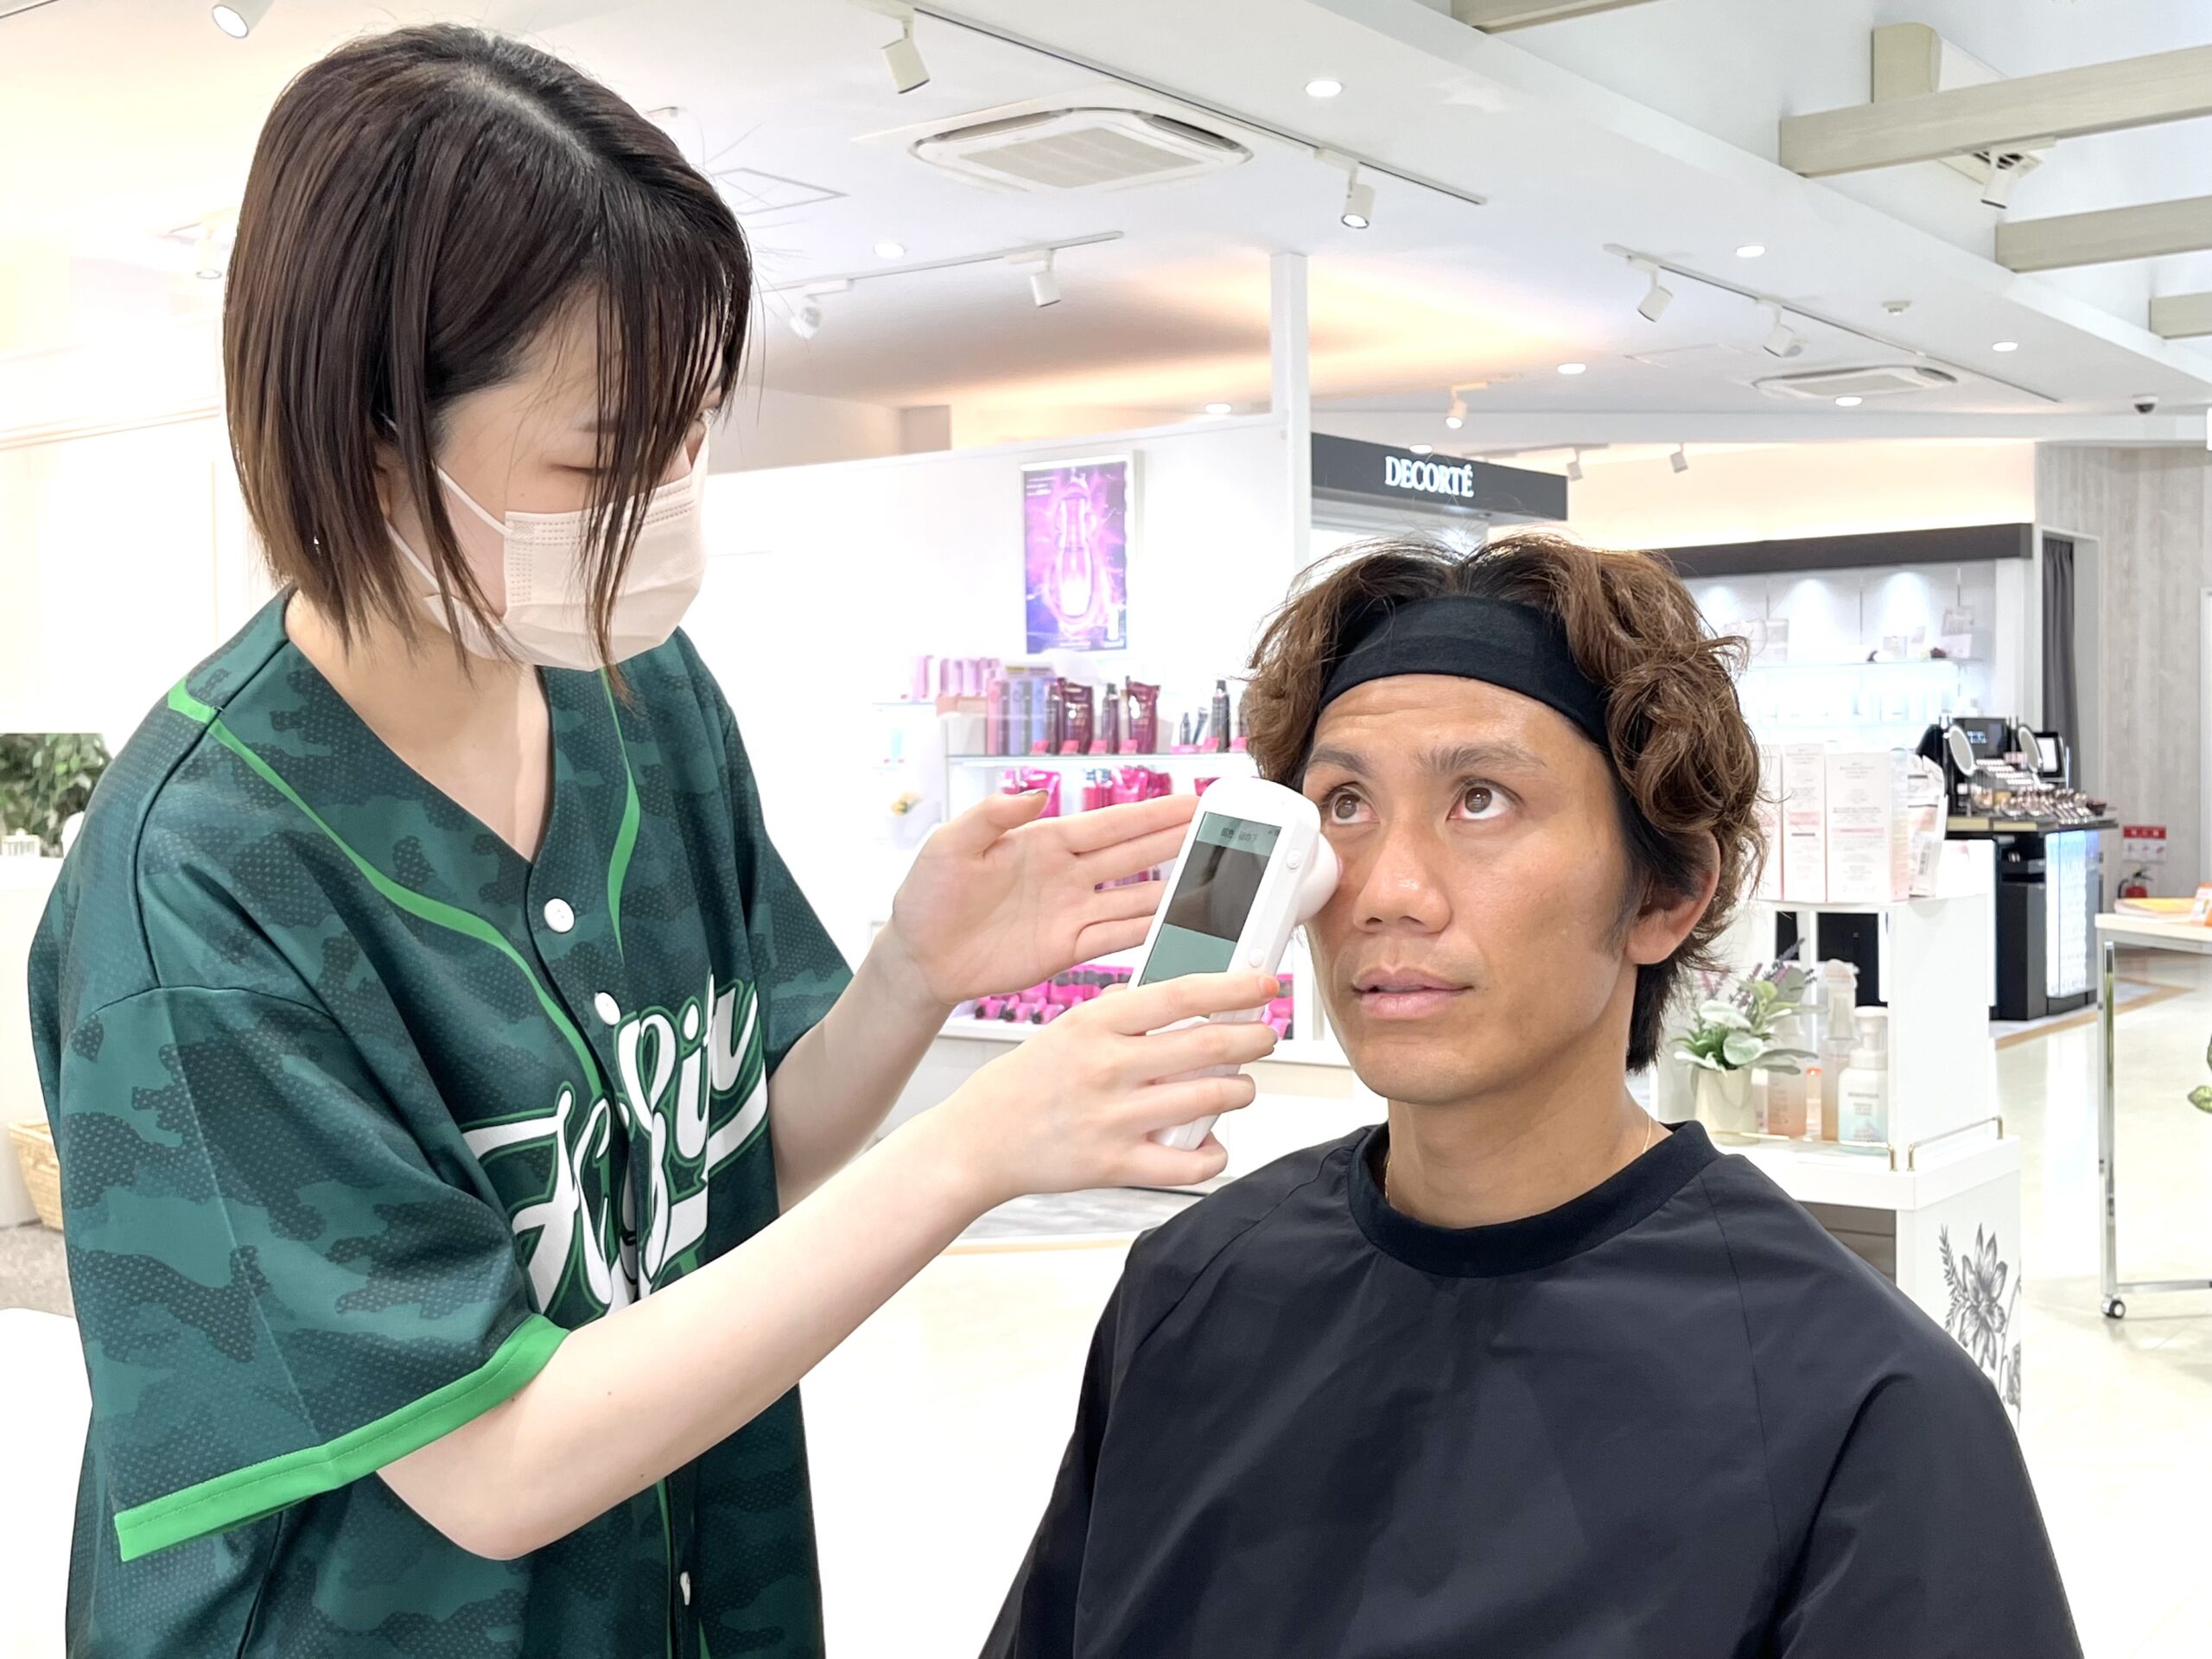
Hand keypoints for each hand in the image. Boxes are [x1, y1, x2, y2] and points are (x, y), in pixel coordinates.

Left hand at [885, 791, 1198, 1005]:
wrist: (919, 957)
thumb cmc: (927, 896)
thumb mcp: (950, 843)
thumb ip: (991, 815)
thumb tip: (1034, 790)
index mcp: (1044, 840)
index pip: (1111, 824)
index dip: (1154, 813)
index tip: (1194, 800)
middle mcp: (1067, 875)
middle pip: (1135, 856)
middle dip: (1178, 843)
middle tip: (1223, 833)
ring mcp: (1070, 912)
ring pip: (1134, 898)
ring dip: (1173, 891)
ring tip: (1215, 884)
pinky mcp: (1066, 950)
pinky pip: (1115, 940)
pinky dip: (1147, 934)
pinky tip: (1177, 927)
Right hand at [921, 971, 1280, 1205]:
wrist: (976, 1142)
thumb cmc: (1022, 1084)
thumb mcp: (1066, 1029)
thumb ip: (1119, 1014)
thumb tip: (1181, 999)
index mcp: (1093, 1025)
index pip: (1180, 995)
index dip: (1233, 987)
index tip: (1263, 983)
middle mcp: (1107, 1068)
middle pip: (1208, 1045)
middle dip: (1253, 1037)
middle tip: (1265, 1035)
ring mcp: (1113, 1118)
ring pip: (1210, 1099)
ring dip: (1240, 1090)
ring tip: (1239, 1086)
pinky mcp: (1116, 1165)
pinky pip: (1189, 1163)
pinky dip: (1214, 1152)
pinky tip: (1210, 1142)